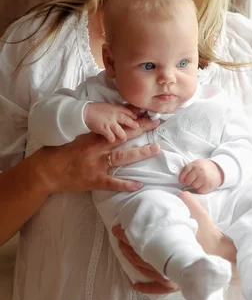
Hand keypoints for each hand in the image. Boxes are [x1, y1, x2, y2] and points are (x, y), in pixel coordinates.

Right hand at [39, 116, 160, 193]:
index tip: (145, 115)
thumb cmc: (61, 153)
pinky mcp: (95, 179)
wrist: (47, 170)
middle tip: (156, 124)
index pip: (116, 127)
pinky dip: (127, 184)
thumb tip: (109, 129)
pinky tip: (139, 184)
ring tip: (155, 149)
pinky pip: (114, 182)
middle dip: (141, 130)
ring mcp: (97, 164)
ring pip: (122, 157)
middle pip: (123, 137)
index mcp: (94, 138)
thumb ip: (94, 135)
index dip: (131, 121)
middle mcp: (98, 149)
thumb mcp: (78, 139)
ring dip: (140, 153)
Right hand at [84, 102, 137, 141]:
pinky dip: (112, 139)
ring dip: (123, 136)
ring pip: (121, 131)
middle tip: (137, 127)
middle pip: (127, 120)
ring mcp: (110, 123)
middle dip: (133, 124)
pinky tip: (111, 140)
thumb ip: (113, 110)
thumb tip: (118, 113)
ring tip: (124, 138)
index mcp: (114, 108)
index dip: (132, 114)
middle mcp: (114, 115)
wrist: (84, 112)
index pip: (127, 110)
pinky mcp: (104, 129)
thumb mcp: (106, 106)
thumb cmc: (93, 109)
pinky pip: (111, 137)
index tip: (136, 118)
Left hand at [114, 191, 236, 294]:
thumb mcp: (199, 214)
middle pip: (139, 255)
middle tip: (117, 235)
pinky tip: (134, 285)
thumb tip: (177, 193)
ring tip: (123, 251)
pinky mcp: (177, 284)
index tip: (119, 227)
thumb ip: (186, 202)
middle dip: (125, 244)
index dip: (127, 233)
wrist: (223, 258)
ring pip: (144, 270)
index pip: (141, 240)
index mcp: (168, 245)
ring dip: (131, 261)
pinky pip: (157, 288)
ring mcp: (171, 276)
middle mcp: (166, 263)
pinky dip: (145, 287)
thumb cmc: (209, 236)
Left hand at [179, 159, 223, 192]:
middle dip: (188, 182)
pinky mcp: (208, 185)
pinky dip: (199, 189)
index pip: (184, 171)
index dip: (181, 178)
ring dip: (194, 186)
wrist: (219, 170)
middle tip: (193, 181)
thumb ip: (189, 169)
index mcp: (195, 164)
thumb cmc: (205, 168)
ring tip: (199, 182)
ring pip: (193, 186)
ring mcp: (204, 178)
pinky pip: (199, 191)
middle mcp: (199, 170)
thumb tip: (180, 180)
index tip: (181, 180)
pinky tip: (202, 185)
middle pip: (187, 180)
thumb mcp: (197, 164)